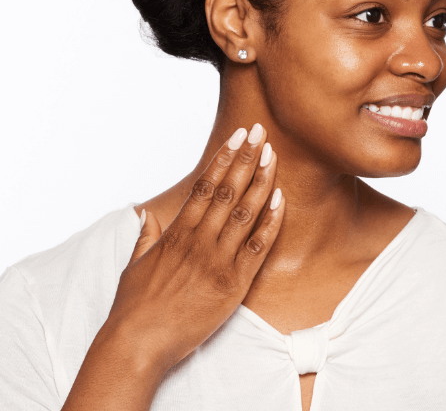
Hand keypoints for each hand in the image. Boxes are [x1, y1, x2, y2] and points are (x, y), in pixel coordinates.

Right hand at [103, 123, 283, 374]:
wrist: (138, 345)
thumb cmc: (133, 306)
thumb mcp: (135, 265)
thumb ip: (146, 236)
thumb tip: (147, 215)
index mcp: (178, 233)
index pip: (204, 185)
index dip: (222, 158)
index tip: (236, 137)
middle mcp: (200, 241)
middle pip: (227, 190)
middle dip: (245, 158)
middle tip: (259, 131)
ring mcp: (218, 261)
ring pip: (244, 212)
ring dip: (260, 181)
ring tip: (271, 154)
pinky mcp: (234, 284)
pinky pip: (258, 247)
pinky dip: (271, 222)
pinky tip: (280, 199)